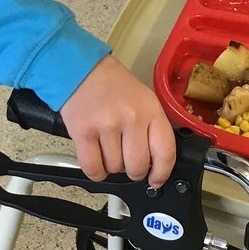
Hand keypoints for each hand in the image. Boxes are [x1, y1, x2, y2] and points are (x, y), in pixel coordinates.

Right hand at [61, 55, 176, 185]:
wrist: (83, 70)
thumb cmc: (114, 86)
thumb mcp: (144, 99)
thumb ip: (152, 128)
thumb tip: (155, 163)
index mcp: (151, 110)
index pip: (165, 153)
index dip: (161, 173)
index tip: (155, 179)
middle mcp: (132, 118)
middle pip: (138, 166)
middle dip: (133, 170)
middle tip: (127, 161)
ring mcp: (107, 125)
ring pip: (115, 168)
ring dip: (111, 166)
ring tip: (107, 147)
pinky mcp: (84, 132)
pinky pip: (94, 168)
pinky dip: (95, 171)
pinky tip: (95, 158)